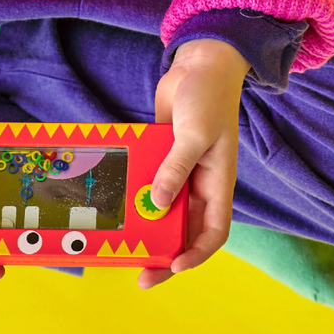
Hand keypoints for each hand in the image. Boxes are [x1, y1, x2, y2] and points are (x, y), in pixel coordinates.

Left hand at [139, 38, 250, 289]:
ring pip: (164, 208)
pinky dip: (136, 190)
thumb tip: (157, 204)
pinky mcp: (162, 154)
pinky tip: (116, 198)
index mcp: (218, 183)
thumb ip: (176, 169)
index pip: (213, 232)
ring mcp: (180, 169)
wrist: (199, 63)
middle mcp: (200, 182)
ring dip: (147, 223)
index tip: (172, 265)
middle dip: (165, 250)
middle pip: (184, 229)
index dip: (195, 254)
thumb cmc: (207, 97)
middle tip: (140, 270)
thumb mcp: (195, 134)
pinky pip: (149, 180)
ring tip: (124, 240)